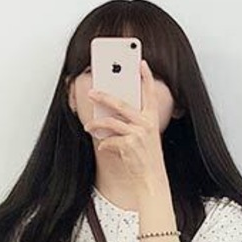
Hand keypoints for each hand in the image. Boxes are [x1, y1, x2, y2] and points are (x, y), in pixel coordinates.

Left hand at [87, 59, 166, 188]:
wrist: (151, 179)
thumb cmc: (147, 158)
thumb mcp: (146, 137)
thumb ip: (133, 123)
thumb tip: (112, 115)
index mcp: (152, 119)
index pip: (150, 93)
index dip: (146, 77)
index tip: (142, 63)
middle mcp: (146, 123)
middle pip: (120, 104)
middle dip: (103, 97)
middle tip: (91, 93)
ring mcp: (138, 133)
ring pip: (110, 123)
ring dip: (96, 125)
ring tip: (89, 127)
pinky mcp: (129, 145)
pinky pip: (109, 140)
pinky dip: (104, 144)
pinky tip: (103, 147)